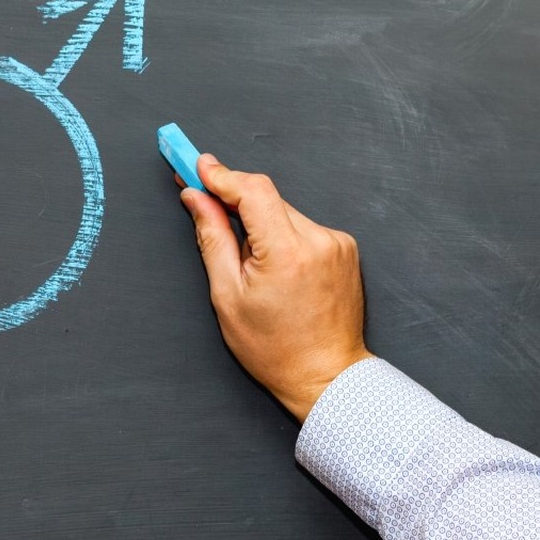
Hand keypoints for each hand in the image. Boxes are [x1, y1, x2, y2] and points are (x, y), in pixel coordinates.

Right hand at [178, 154, 372, 422]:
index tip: (195, 165)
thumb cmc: (274, 347)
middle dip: (234, 202)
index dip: (220, 174)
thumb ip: (212, 238)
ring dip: (260, 224)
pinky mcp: (344, 248)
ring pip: (283, 212)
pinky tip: (276, 269)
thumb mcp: (228, 295)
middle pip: (266, 199)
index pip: (252, 191)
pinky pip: (302, 227)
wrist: (326, 374)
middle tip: (202, 202)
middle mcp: (318, 240)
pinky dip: (282, 236)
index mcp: (286, 253)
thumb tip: (196, 199)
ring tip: (252, 266)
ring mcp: (336, 243)